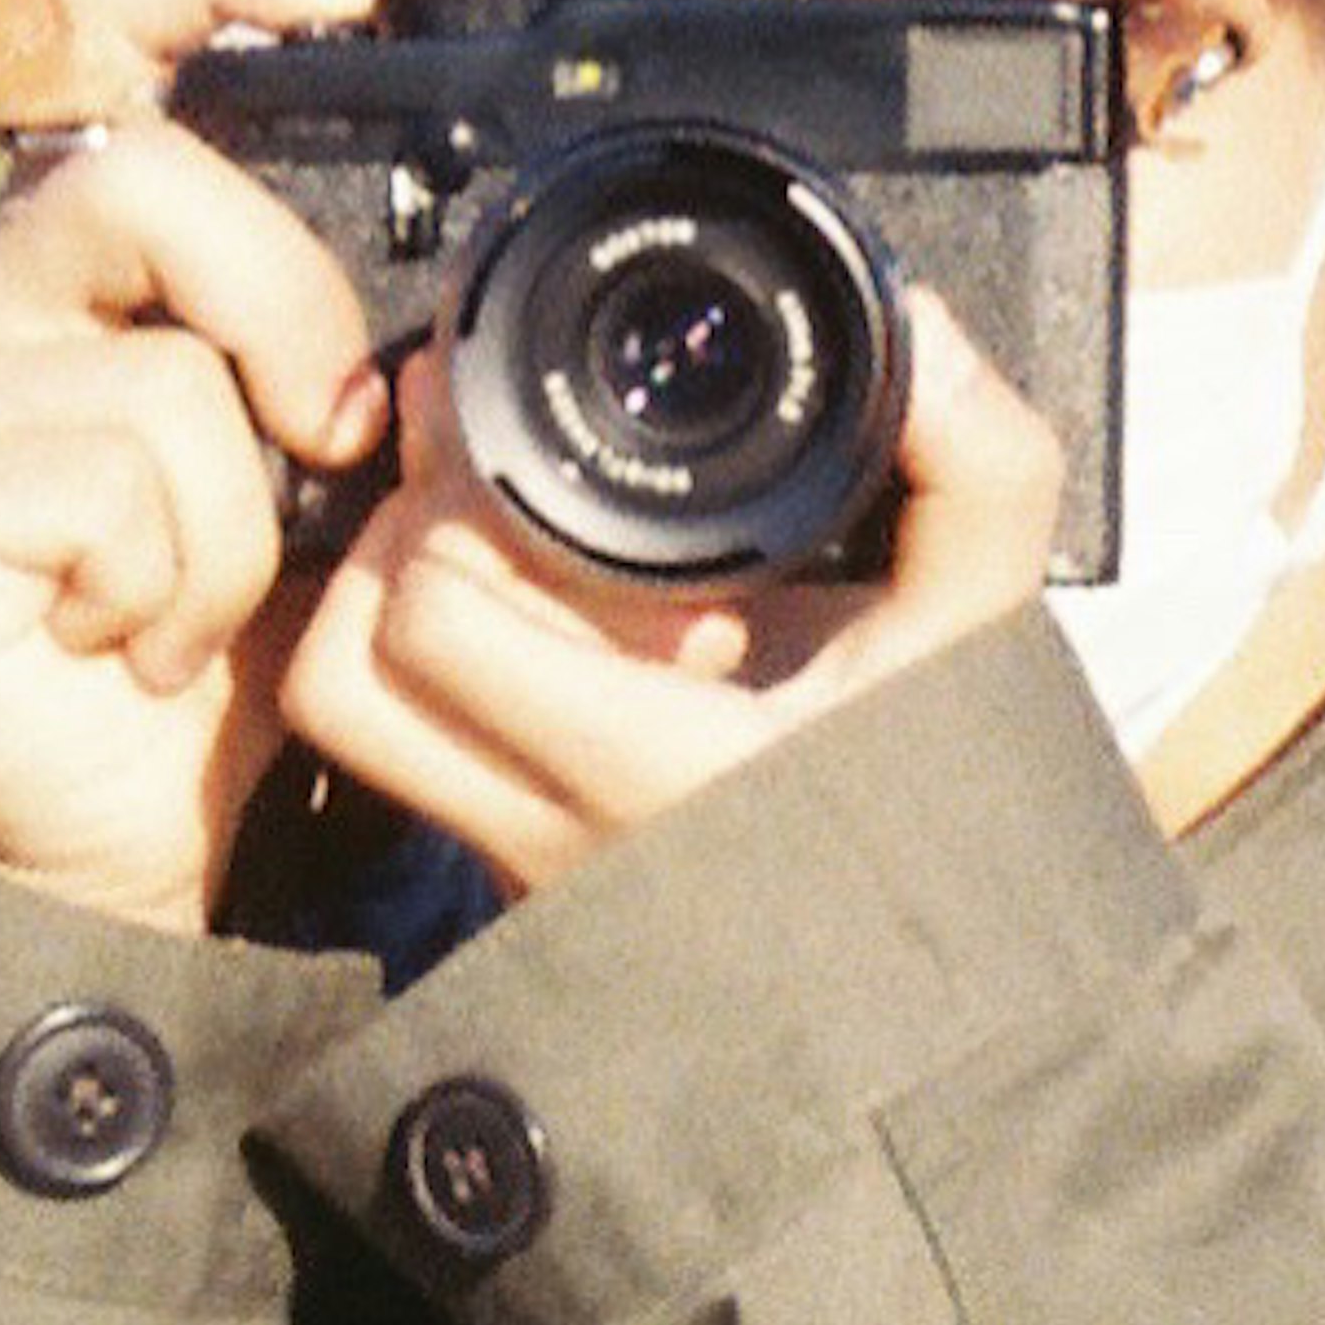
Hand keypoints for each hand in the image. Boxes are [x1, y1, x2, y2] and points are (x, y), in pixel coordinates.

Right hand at [0, 0, 387, 931]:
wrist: (142, 828)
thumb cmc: (228, 635)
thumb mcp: (316, 464)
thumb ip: (335, 344)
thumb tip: (440, 287)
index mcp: (87, 255)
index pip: (100, 32)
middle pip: (135, 178)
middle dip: (281, 312)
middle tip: (327, 441)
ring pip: (156, 373)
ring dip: (235, 523)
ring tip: (194, 601)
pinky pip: (106, 486)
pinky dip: (174, 587)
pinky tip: (130, 643)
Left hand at [278, 290, 1065, 895]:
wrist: (943, 989)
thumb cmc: (953, 819)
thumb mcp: (983, 635)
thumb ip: (979, 471)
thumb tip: (917, 334)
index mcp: (643, 770)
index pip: (429, 618)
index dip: (454, 509)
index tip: (529, 457)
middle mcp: (550, 838)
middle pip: (342, 675)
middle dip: (397, 553)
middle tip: (491, 495)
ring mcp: (521, 873)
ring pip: (365, 728)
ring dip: (410, 619)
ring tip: (523, 563)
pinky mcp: (518, 887)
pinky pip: (418, 767)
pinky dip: (447, 679)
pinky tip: (559, 629)